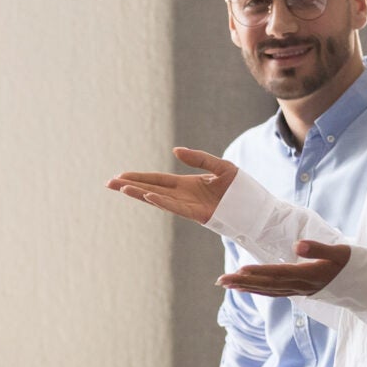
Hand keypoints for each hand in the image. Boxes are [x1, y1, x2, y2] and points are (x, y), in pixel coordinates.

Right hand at [108, 147, 239, 224]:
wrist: (258, 209)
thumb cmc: (241, 189)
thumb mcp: (221, 167)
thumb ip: (199, 158)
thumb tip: (175, 152)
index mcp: (187, 185)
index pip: (157, 180)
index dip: (138, 178)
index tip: (120, 177)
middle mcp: (184, 196)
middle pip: (151, 189)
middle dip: (130, 186)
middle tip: (109, 183)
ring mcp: (189, 206)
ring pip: (159, 199)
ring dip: (140, 193)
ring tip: (121, 188)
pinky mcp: (199, 214)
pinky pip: (176, 207)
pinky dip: (161, 201)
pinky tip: (148, 196)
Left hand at [218, 238, 350, 298]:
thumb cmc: (356, 265)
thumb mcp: (341, 252)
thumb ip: (318, 248)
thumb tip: (297, 245)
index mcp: (310, 275)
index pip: (278, 273)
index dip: (258, 272)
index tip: (238, 271)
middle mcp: (303, 286)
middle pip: (268, 285)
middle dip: (243, 282)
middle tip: (220, 281)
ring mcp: (302, 291)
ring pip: (269, 290)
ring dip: (247, 288)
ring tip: (227, 285)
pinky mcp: (304, 291)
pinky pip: (277, 292)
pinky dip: (261, 290)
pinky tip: (250, 287)